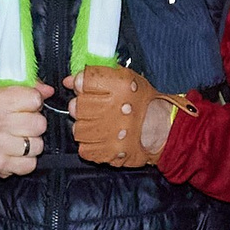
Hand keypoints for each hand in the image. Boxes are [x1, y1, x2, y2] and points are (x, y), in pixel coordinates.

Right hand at [0, 81, 52, 176]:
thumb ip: (25, 88)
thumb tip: (48, 91)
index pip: (34, 99)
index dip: (34, 103)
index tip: (26, 107)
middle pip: (39, 123)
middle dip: (34, 124)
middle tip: (21, 125)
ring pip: (38, 145)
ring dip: (32, 144)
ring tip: (18, 140)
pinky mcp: (0, 164)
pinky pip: (30, 164)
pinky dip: (26, 161)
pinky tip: (15, 153)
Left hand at [65, 66, 188, 169]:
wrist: (161, 128)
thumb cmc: (142, 102)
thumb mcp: (124, 79)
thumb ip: (95, 76)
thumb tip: (69, 81)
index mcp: (120, 86)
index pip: (83, 81)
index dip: (81, 84)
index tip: (86, 87)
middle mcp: (114, 109)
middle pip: (77, 106)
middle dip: (82, 106)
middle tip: (93, 108)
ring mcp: (111, 133)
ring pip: (78, 129)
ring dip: (84, 126)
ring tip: (97, 124)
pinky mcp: (110, 152)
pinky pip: (84, 149)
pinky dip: (89, 144)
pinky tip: (99, 138)